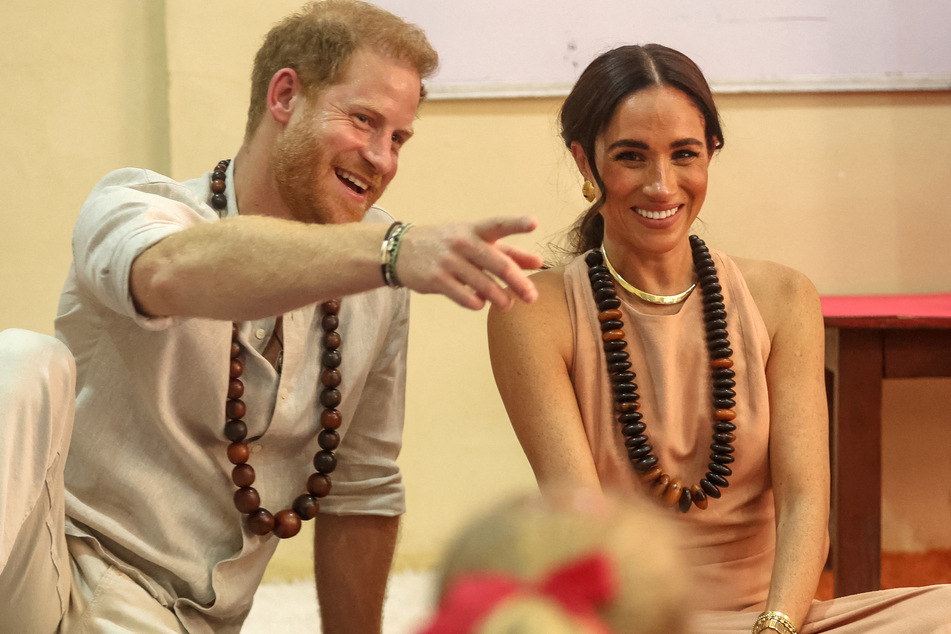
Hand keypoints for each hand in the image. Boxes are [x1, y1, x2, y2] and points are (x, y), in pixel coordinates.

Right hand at [395, 216, 542, 309]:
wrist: (402, 250)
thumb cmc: (448, 244)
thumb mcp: (475, 240)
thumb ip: (507, 251)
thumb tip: (538, 261)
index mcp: (475, 230)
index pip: (498, 224)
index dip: (517, 224)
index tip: (534, 223)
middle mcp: (463, 243)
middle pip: (498, 264)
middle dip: (519, 283)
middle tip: (532, 297)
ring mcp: (449, 261)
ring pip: (484, 285)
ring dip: (500, 298)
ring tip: (508, 304)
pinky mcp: (436, 280)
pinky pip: (465, 297)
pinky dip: (477, 303)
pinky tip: (480, 303)